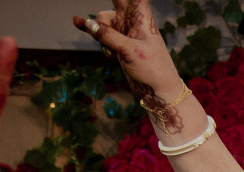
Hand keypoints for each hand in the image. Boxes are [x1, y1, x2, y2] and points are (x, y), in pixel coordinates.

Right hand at [75, 1, 185, 128]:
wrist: (159, 91)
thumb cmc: (153, 69)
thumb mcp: (129, 51)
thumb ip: (107, 36)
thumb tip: (84, 22)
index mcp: (142, 17)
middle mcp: (133, 20)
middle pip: (115, 1)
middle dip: (110, 6)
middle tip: (111, 27)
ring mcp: (125, 31)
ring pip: (104, 19)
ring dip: (101, 30)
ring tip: (112, 52)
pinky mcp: (119, 43)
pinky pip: (102, 33)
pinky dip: (99, 37)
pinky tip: (91, 37)